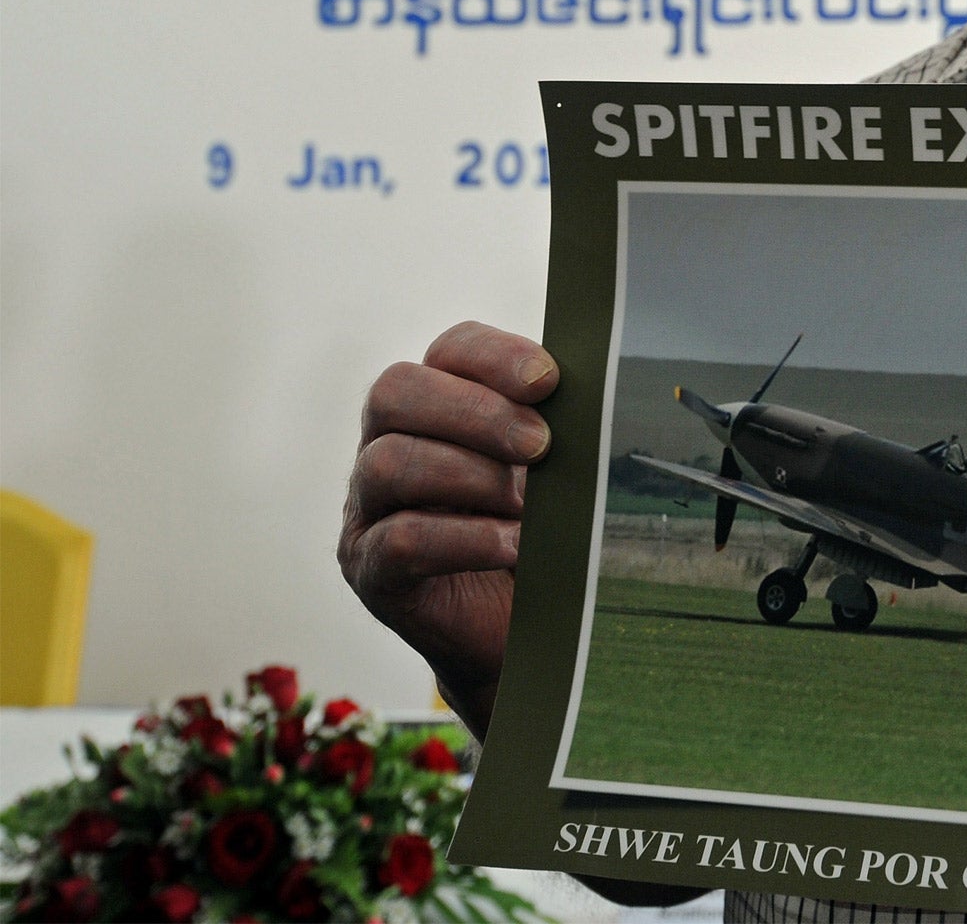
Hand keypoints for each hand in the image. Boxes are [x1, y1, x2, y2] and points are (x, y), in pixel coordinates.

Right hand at [338, 322, 555, 734]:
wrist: (515, 628)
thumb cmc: (534, 533)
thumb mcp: (548, 472)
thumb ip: (553, 428)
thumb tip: (588, 399)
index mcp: (435, 405)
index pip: (447, 350)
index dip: (495, 356)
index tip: (549, 381)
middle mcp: (385, 445)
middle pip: (395, 391)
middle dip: (476, 412)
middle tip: (541, 446)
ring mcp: (366, 509)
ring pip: (387, 463)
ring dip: (469, 475)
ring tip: (525, 505)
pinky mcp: (370, 571)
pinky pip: (398, 540)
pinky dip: (466, 538)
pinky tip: (514, 546)